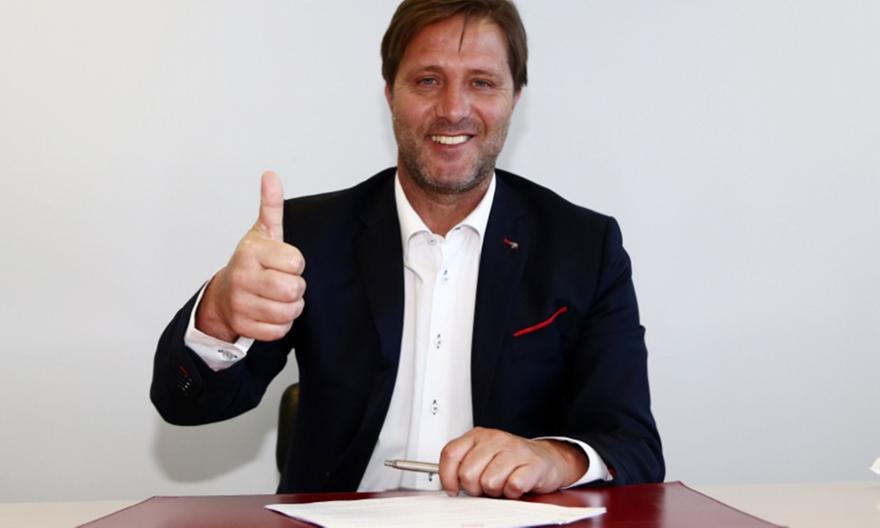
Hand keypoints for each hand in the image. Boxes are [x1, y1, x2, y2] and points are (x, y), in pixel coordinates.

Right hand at [195, 171, 305, 341]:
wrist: (224, 295)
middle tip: (284, 282)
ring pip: (289, 312)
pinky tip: (270, 312)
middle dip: (296, 288)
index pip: (297, 262)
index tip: (283, 262)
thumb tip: (270, 175)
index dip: (296, 264)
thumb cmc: (251, 263)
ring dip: (291, 307)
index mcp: (251, 252)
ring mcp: (241, 303)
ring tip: (278, 297)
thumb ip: (271, 206)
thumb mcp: (262, 233)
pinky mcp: (243, 326)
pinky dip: (281, 325)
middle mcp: (242, 277)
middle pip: (294, 290)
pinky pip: (279, 331)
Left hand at [438, 427, 587, 498]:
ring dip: (496, 490)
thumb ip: (464, 464)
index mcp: (478, 435)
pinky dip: (513, 492)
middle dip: (475, 488)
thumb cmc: (512, 461)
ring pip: (489, 482)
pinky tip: (516, 486)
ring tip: (503, 483)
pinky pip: (512, 486)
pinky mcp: (532, 465)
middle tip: (486, 486)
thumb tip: (449, 485)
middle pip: (468, 473)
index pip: (450, 454)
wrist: (548, 459)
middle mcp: (495, 439)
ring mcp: (514, 450)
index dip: (447, 477)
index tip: (453, 488)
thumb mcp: (483, 456)